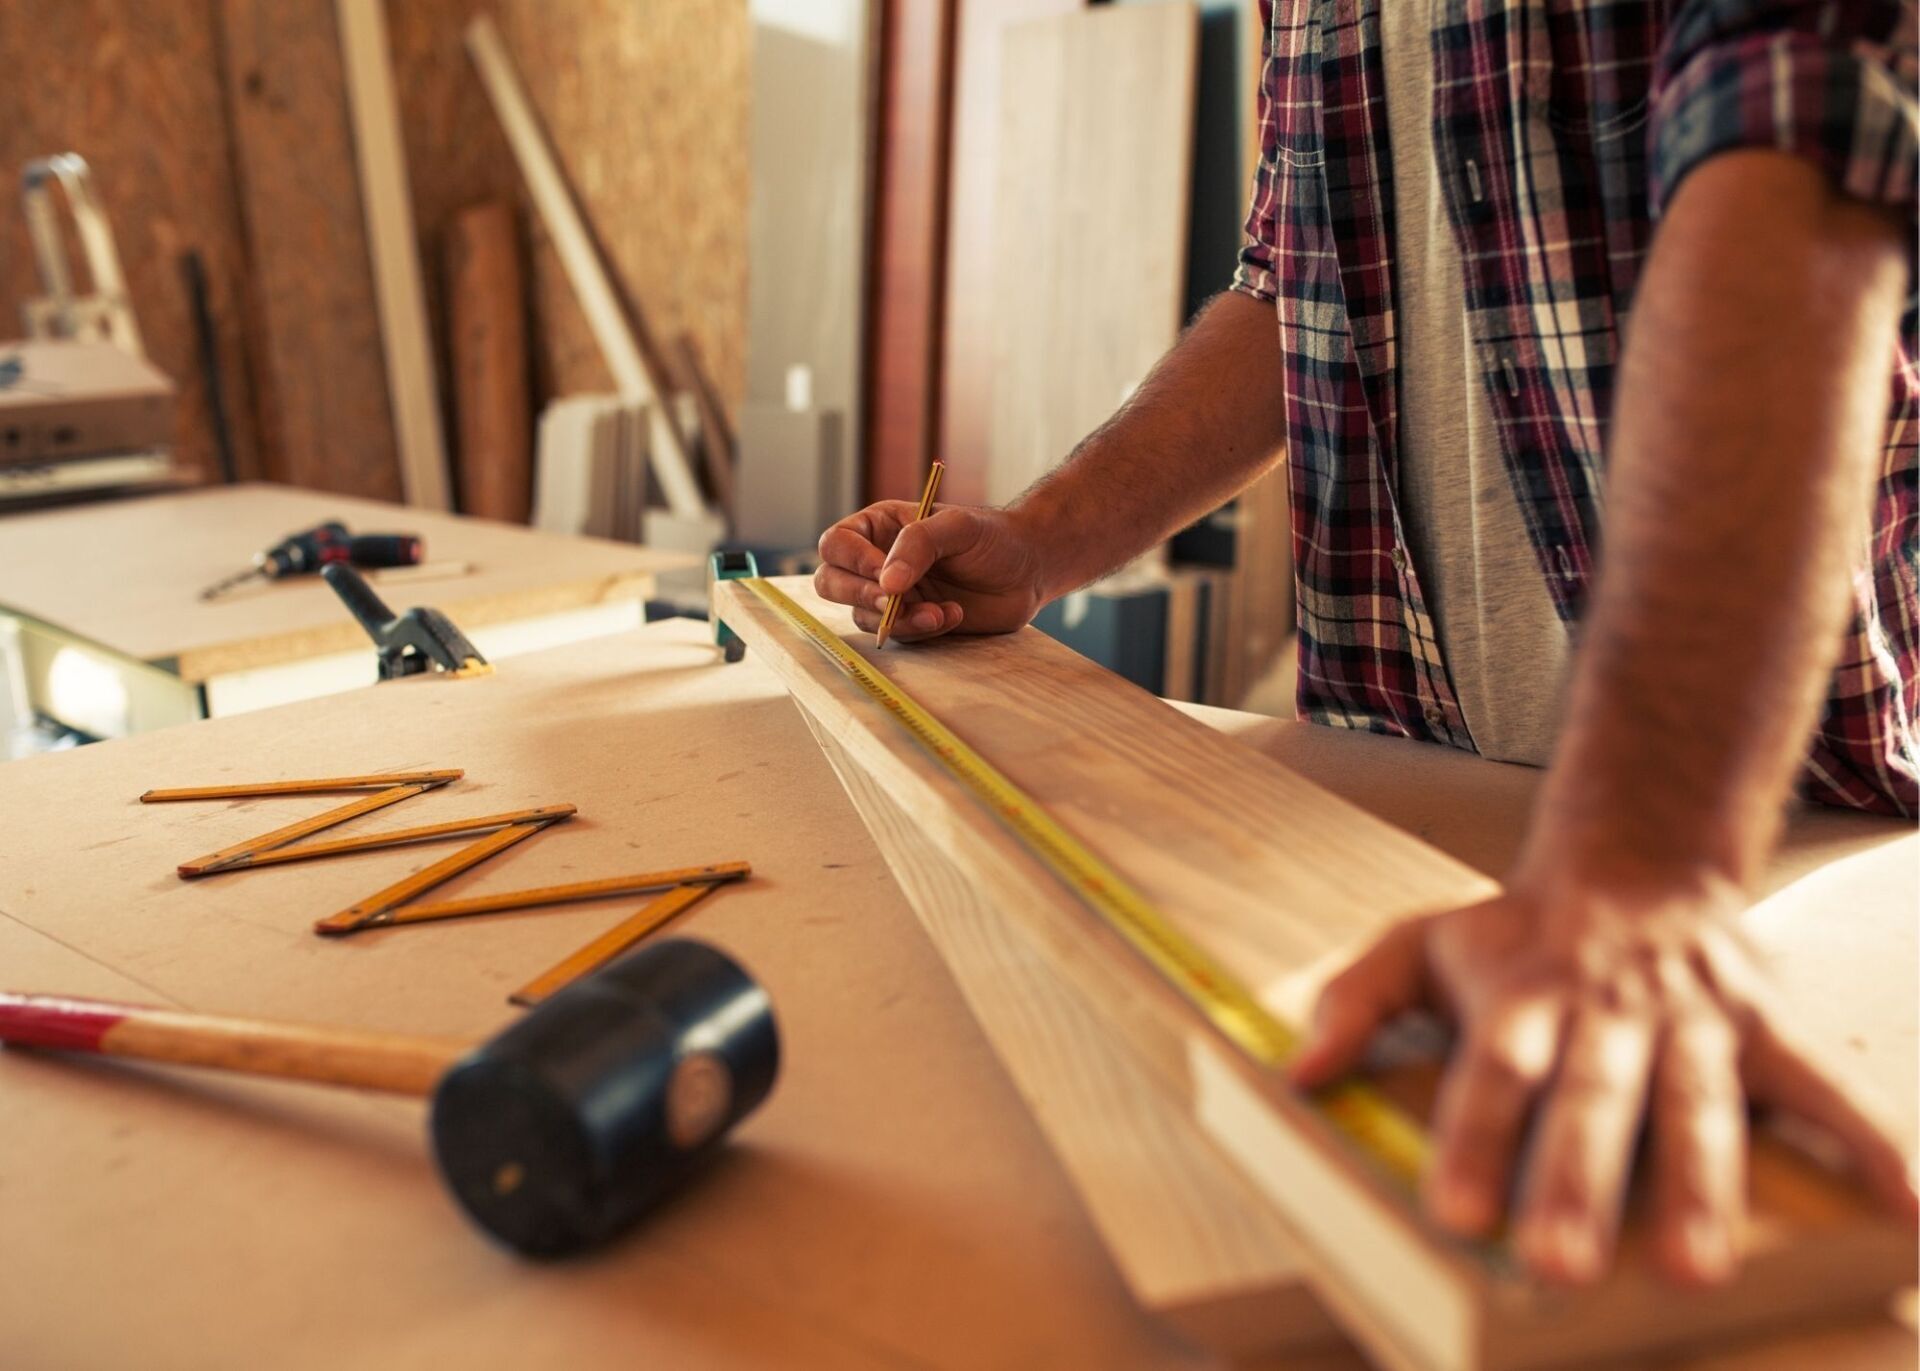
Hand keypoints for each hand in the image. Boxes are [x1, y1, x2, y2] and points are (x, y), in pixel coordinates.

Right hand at [814, 501, 1050, 642]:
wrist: (1028, 571)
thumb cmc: (993, 538)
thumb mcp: (958, 527)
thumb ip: (918, 545)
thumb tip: (887, 583)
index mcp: (879, 527)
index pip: (837, 544)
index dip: (853, 562)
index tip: (885, 575)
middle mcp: (876, 560)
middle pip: (832, 582)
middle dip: (861, 596)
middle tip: (895, 603)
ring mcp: (891, 594)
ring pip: (862, 615)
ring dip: (897, 619)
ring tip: (939, 612)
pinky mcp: (909, 621)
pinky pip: (894, 634)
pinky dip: (919, 630)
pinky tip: (952, 616)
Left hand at [1290, 872, 1918, 1286]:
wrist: (1637, 860)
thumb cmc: (1516, 932)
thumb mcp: (1419, 943)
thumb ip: (1356, 1001)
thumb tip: (1296, 1071)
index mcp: (1525, 997)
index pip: (1495, 1070)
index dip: (1475, 1136)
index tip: (1453, 1209)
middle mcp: (1610, 1013)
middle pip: (1593, 1099)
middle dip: (1577, 1180)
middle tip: (1558, 1265)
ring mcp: (1695, 1024)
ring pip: (1698, 1105)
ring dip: (1699, 1186)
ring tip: (1694, 1269)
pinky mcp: (1766, 1031)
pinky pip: (1822, 1090)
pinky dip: (1869, 1144)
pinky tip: (1903, 1211)